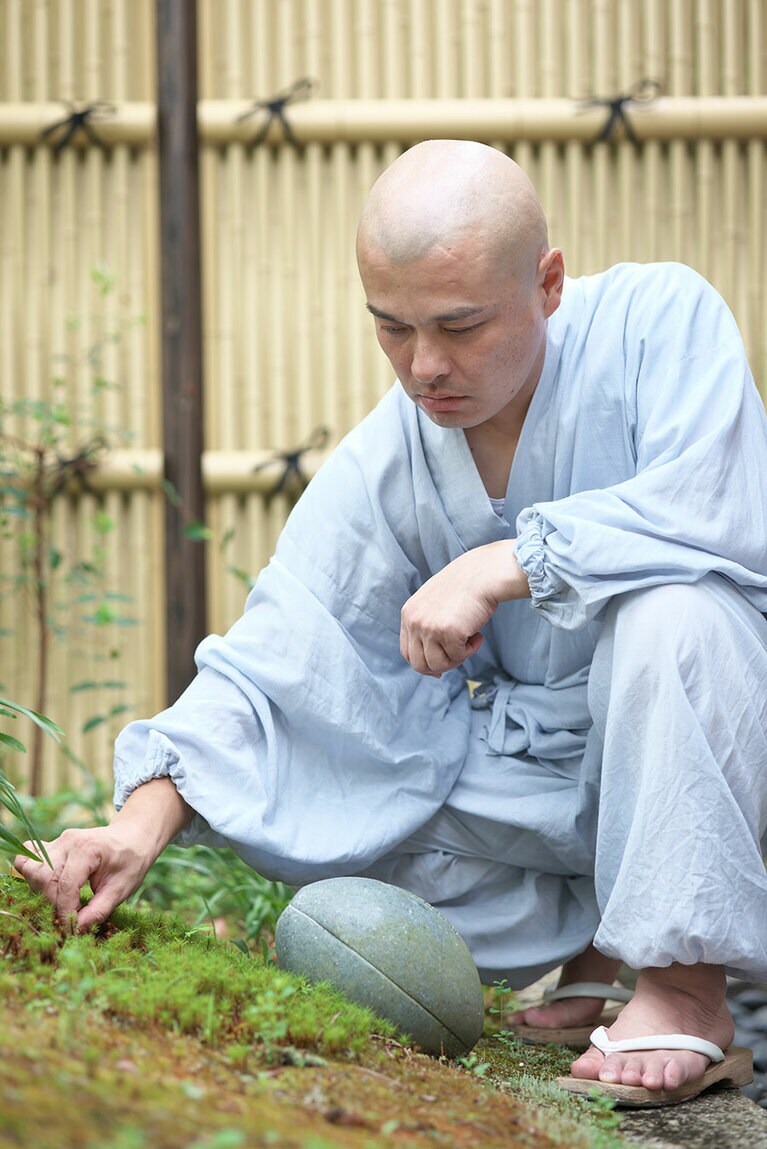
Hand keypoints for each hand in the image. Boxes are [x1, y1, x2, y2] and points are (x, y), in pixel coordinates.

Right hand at [13, 777, 193, 931]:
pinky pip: (29, 859)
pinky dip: (33, 875)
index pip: (65, 885)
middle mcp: (68, 841)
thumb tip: (77, 929)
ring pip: (32, 870)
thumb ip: (99, 910)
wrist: (133, 837)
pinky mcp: (52, 846)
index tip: (72, 929)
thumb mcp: (122, 889)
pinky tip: (50, 887)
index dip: (66, 912)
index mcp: (88, 849)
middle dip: (54, 904)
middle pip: (44, 878)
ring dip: (42, 892)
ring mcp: (58, 842)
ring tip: (63, 901)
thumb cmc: (130, 862)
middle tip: (71, 916)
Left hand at [400, 540, 528, 675]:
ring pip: (438, 665)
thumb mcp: (434, 604)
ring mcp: (429, 628)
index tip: (440, 665)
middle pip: (418, 664)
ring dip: (456, 658)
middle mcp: (414, 621)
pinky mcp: (448, 633)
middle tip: (458, 654)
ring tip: (469, 641)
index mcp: (409, 614)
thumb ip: (428, 626)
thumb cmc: (465, 588)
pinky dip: (471, 649)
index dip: (424, 663)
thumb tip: (432, 666)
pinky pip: (458, 656)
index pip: (406, 652)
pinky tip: (478, 634)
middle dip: (441, 666)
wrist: (484, 573)